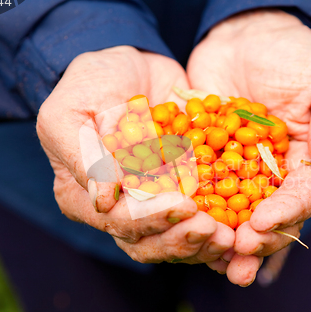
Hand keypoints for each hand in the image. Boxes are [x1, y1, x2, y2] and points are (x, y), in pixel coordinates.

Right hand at [37, 46, 233, 263]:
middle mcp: (115, 210)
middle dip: (181, 239)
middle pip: (146, 242)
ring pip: (173, 240)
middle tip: (215, 231)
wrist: (130, 69)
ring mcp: (149, 206)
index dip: (149, 218)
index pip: (116, 220)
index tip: (182, 207)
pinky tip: (240, 229)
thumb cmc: (90, 85)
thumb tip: (103, 201)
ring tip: (232, 236)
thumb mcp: (71, 112)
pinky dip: (218, 227)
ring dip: (203, 242)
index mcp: (82, 197)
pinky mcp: (178, 195)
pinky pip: (197, 221)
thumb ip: (84, 155)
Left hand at [187, 10, 310, 284]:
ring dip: (224, 240)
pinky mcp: (206, 161)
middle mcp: (274, 175)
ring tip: (212, 262)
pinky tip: (182, 228)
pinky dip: (194, 211)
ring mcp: (238, 170)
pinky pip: (200, 190)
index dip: (286, 214)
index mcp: (309, 163)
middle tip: (238, 258)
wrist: (246, 34)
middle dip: (255, 240)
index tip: (264, 225)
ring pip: (233, 213)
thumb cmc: (296, 57)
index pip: (303, 197)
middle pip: (268, 216)